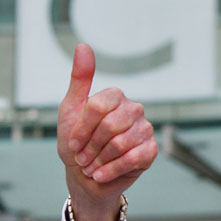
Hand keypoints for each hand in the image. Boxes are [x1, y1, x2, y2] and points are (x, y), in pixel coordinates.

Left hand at [57, 43, 157, 220]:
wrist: (85, 175)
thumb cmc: (76, 142)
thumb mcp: (70, 110)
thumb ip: (79, 79)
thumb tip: (83, 46)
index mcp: (115, 96)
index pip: (97, 107)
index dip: (81, 129)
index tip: (72, 144)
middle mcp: (133, 109)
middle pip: (109, 126)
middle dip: (90, 148)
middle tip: (82, 159)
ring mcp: (145, 129)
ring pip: (120, 144)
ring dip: (99, 161)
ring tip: (92, 166)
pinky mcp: (151, 150)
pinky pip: (133, 159)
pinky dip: (111, 170)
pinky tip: (101, 175)